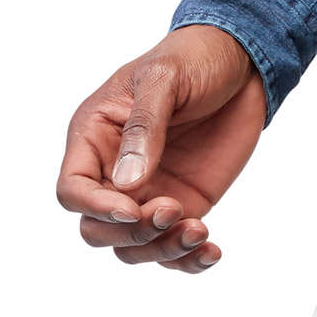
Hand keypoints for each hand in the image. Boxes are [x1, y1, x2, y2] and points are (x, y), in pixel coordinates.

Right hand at [57, 25, 264, 273]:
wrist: (244, 60)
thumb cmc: (194, 58)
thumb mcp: (166, 79)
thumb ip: (144, 126)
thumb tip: (125, 184)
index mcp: (95, 136)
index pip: (73, 188)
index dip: (95, 206)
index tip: (133, 208)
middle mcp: (114, 172)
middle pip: (98, 229)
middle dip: (131, 232)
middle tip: (173, 210)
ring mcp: (148, 192)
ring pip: (133, 246)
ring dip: (162, 249)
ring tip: (199, 230)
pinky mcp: (182, 203)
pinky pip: (172, 246)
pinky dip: (187, 259)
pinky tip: (211, 252)